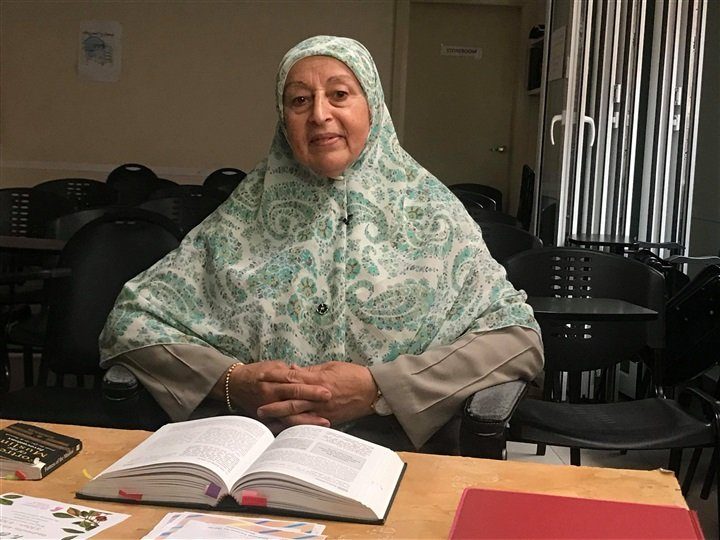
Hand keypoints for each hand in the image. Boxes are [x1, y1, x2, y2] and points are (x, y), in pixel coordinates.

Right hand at [224, 361, 331, 426]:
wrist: (234, 385)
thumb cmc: (256, 372)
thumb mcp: (272, 366)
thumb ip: (290, 371)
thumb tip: (306, 373)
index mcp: (272, 380)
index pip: (295, 383)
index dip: (311, 387)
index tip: (327, 390)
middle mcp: (269, 395)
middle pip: (294, 400)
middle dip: (313, 402)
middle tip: (330, 403)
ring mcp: (267, 409)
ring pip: (289, 417)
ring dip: (308, 420)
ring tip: (325, 422)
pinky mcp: (265, 420)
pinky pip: (282, 427)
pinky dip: (295, 430)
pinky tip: (308, 432)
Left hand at [256, 361, 377, 426]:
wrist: (372, 390)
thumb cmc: (353, 374)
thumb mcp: (331, 366)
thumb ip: (311, 370)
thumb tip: (293, 370)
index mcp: (318, 380)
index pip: (292, 379)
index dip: (276, 379)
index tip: (262, 379)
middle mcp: (318, 396)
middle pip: (291, 400)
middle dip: (274, 405)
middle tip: (259, 409)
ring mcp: (323, 410)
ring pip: (298, 415)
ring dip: (282, 419)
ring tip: (269, 423)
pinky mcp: (329, 420)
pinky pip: (310, 425)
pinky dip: (298, 428)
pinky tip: (288, 431)